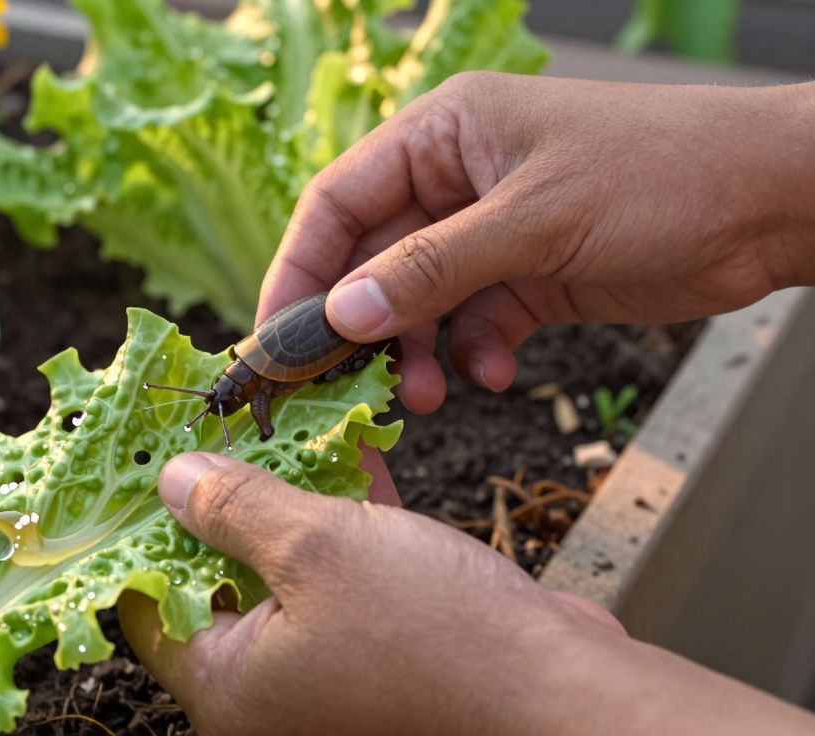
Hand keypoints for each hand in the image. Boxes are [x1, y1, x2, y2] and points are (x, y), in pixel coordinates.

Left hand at [121, 453, 814, 735]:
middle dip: (220, 501)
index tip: (142, 465)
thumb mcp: (318, 551)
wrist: (567, 699)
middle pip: (216, 582)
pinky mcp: (385, 653)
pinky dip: (344, 523)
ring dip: (288, 501)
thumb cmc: (439, 638)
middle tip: (213, 427)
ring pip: (286, 574)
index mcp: (229, 688)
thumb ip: (236, 508)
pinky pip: (344, 580)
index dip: (138, 531)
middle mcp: (270, 693)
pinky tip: (350, 453)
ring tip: (278, 421)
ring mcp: (330, 675)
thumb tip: (171, 479)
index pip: (146, 607)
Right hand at [260, 74, 814, 412]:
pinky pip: (472, 322)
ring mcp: (492, 230)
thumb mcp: (533, 221)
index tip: (275, 338)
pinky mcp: (529, 275)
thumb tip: (340, 313)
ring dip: (414, 351)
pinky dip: (473, 353)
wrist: (773, 203)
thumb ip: (430, 270)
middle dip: (358, 325)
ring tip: (425, 397)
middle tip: (340, 387)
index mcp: (443, 133)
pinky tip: (492, 373)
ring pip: (417, 300)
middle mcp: (457, 179)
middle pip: (371, 257)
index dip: (298, 270)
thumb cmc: (661, 174)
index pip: (338, 201)